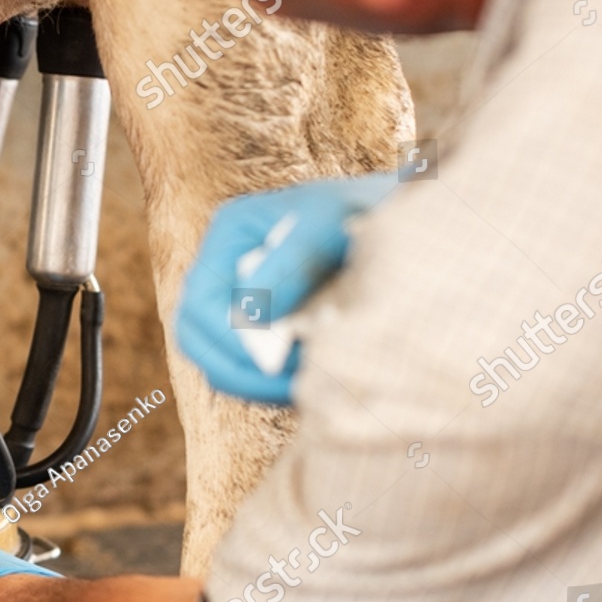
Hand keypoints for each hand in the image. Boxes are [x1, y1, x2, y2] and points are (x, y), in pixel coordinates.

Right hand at [175, 172, 397, 404]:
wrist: (406, 220)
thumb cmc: (368, 213)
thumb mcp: (331, 228)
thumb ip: (293, 263)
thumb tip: (248, 314)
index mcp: (230, 232)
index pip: (200, 301)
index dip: (227, 341)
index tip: (275, 363)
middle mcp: (225, 267)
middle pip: (195, 337)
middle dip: (235, 370)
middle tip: (287, 388)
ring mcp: (240, 299)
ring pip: (218, 359)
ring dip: (253, 382)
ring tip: (305, 388)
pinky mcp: (262, 327)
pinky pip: (247, 368)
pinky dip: (270, 383)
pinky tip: (309, 383)